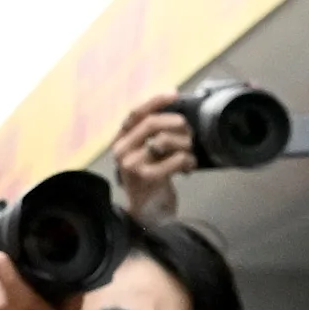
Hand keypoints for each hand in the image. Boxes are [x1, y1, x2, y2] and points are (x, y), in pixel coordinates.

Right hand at [110, 96, 194, 220]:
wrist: (149, 215)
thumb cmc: (151, 181)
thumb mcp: (147, 153)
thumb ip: (152, 134)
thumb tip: (172, 107)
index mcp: (120, 141)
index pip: (135, 113)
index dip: (155, 100)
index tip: (174, 94)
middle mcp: (121, 151)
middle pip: (151, 124)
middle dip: (176, 124)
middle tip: (188, 133)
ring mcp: (132, 165)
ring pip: (164, 140)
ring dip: (185, 144)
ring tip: (188, 154)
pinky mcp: (147, 178)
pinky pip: (176, 158)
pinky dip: (188, 161)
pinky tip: (188, 169)